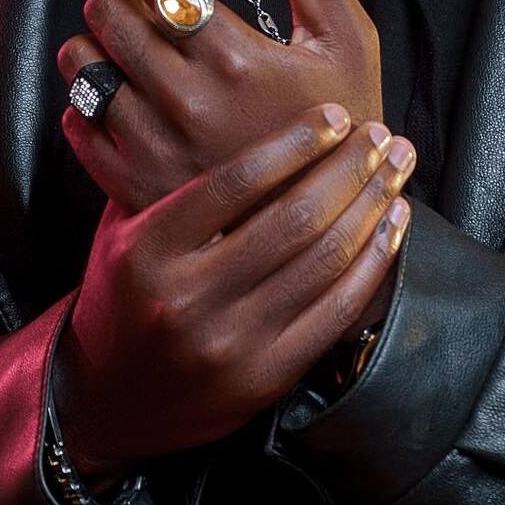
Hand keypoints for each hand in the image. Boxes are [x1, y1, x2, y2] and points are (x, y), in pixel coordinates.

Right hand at [52, 102, 415, 481]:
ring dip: (370, 206)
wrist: (107, 399)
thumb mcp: (123, 230)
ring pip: (322, 261)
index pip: (236, 181)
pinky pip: (335, 311)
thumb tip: (231, 105)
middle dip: (349, 168)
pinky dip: (373, 262)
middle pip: (292, 218)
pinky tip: (392, 225)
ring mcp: (229, 342)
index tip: (336, 115)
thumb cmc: (122, 295)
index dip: (296, 142)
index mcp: (150, 249)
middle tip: (381, 134)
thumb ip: (164, 175)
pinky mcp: (264, 378)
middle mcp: (188, 297)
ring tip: (396, 168)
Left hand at [56, 0, 384, 214]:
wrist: (331, 226)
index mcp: (235, 56)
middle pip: (109, 12)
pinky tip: (123, 94)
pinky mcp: (133, 186)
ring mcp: (154, 147)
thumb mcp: (344, 35)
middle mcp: (186, 101)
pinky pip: (76, 123)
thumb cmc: (346, 121)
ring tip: (131, 44)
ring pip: (84, 65)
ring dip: (98, 41)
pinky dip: (87, 99)